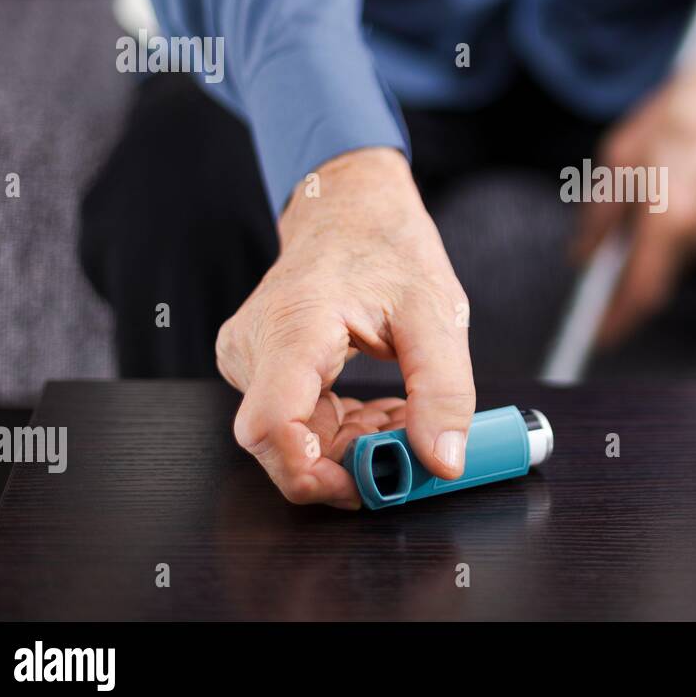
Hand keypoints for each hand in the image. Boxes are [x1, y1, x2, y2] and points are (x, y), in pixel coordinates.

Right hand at [216, 147, 474, 508]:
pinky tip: (383, 408)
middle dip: (350, 462)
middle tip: (411, 446)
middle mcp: (255, 347)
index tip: (367, 486)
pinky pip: (301, 423)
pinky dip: (348, 429)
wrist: (352, 210)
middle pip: (283, 444)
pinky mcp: (262, 371)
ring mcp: (252, 361)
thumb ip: (443, 390)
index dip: (311, 473)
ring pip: (297, 439)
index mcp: (293, 326)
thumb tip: (442, 461)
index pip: (271, 425)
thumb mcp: (438, 313)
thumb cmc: (388, 248)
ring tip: (406, 411)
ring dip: (357, 444)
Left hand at [575, 30, 695, 344]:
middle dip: (631, 276)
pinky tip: (674, 193)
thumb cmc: (676, 116)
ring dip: (656, 245)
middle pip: (659, 278)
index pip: (642, 293)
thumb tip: (583, 257)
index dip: (619, 319)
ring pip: (677, 257)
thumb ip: (599, 217)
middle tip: (607, 261)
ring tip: (645, 204)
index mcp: (669, 218)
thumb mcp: (618, 158)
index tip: (597, 335)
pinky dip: (679, 229)